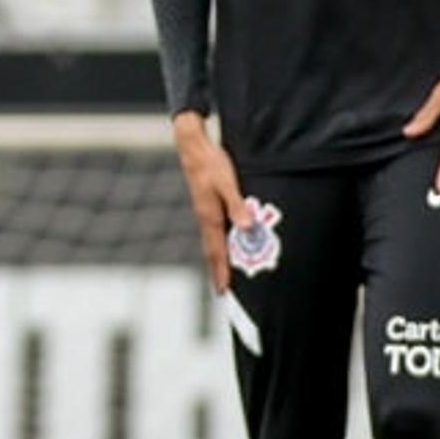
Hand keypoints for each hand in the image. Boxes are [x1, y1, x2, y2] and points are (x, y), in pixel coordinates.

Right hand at [173, 110, 250, 293]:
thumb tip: (247, 228)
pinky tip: (222, 244)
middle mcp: (205, 217)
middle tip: (221, 291)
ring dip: (217, 259)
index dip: (221, 271)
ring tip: (222, 274)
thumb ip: (238, 206)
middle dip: (217, 271)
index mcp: (210, 216)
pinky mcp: (206, 204)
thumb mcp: (228, 183)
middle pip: (211, 250)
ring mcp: (204, 211)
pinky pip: (212, 231)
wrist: (192, 146)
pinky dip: (217, 244)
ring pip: (211, 241)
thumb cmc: (211, 164)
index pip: (216, 251)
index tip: (223, 291)